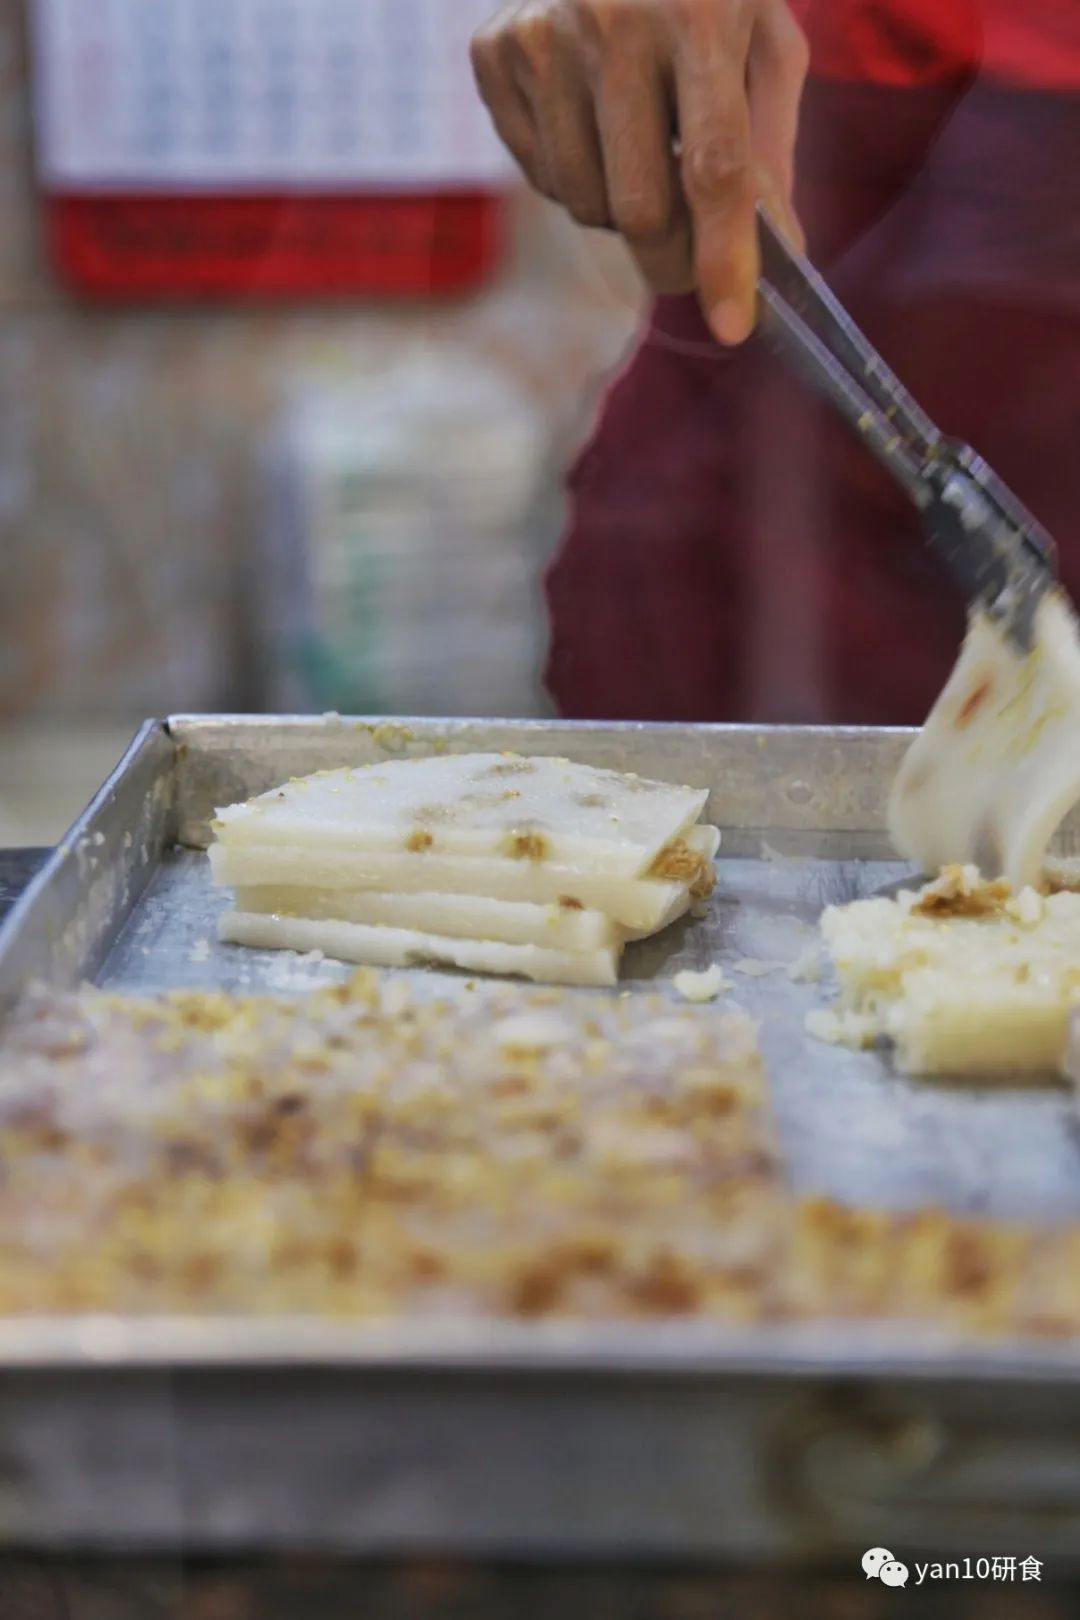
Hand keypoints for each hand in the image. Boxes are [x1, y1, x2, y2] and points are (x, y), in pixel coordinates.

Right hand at [471, 0, 807, 343]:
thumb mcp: (765, 34)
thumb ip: (771, 144)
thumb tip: (778, 250)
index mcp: (697, 12)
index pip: (713, 168)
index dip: (724, 257)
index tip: (733, 325)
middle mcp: (609, 20)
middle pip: (639, 208)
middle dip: (672, 260)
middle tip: (689, 266)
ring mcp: (540, 37)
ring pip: (585, 201)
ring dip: (621, 209)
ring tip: (639, 150)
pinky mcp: (494, 55)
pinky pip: (541, 174)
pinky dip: (575, 175)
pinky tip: (593, 121)